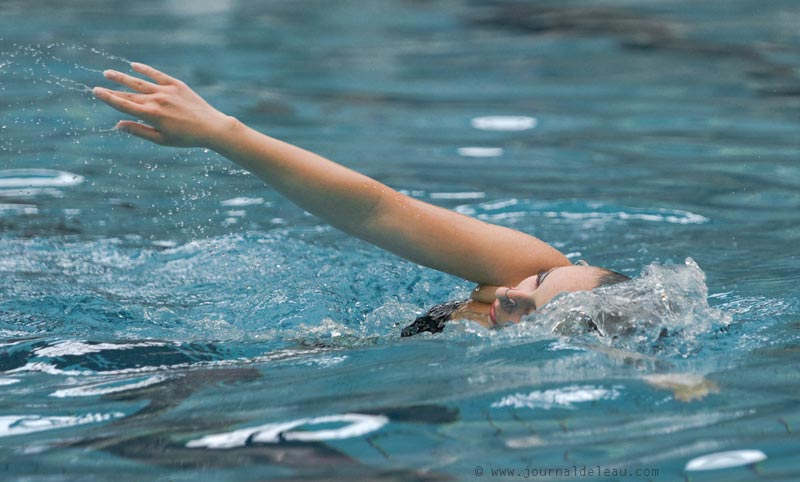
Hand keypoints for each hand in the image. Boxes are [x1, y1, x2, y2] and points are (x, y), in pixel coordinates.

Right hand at [93, 63, 230, 147]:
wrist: (211, 127)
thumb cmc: (186, 138)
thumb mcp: (161, 140)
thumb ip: (139, 131)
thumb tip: (118, 124)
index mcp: (151, 115)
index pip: (123, 104)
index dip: (108, 97)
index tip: (95, 91)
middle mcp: (156, 100)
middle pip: (129, 94)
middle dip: (113, 89)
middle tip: (99, 84)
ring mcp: (166, 91)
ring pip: (140, 82)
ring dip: (123, 77)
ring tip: (109, 73)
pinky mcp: (177, 85)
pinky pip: (157, 75)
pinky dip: (145, 70)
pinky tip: (134, 66)